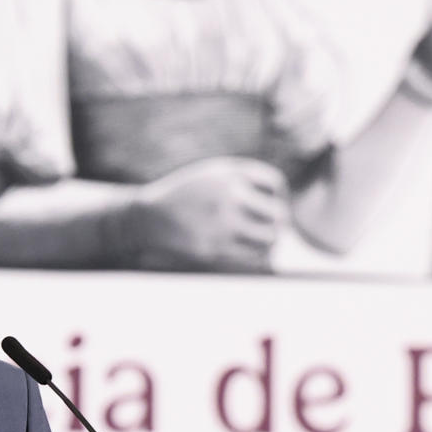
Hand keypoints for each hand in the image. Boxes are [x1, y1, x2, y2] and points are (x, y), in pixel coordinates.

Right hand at [125, 157, 289, 270]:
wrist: (149, 217)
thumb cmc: (187, 195)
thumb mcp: (214, 174)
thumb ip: (246, 180)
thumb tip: (282, 204)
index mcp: (229, 173)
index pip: (275, 184)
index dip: (278, 196)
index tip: (270, 204)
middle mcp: (227, 196)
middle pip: (277, 214)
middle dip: (277, 223)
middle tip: (271, 228)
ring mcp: (221, 224)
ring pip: (269, 239)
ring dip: (270, 242)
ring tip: (263, 242)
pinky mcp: (213, 249)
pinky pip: (252, 257)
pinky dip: (258, 257)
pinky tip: (250, 252)